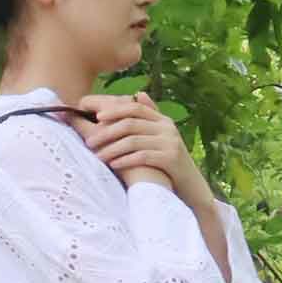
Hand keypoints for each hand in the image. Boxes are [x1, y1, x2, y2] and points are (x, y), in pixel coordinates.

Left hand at [74, 91, 195, 191]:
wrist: (192, 188)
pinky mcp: (171, 159)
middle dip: (107, 131)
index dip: (113, 109)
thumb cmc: (169, 164)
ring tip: (97, 157)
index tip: (95, 116)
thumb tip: (138, 94)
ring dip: (112, 149)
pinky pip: (143, 156)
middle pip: (131, 123)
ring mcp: (170, 142)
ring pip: (134, 140)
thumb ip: (150, 118)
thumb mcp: (161, 138)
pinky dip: (126, 160)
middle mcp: (167, 128)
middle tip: (89, 141)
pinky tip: (113, 166)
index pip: (134, 107)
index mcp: (162, 120)